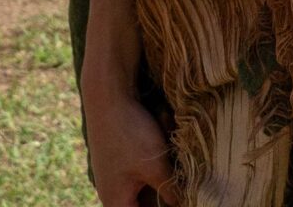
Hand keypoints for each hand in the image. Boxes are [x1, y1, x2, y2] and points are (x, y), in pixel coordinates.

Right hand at [81, 72, 172, 206]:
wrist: (107, 96)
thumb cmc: (130, 134)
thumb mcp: (156, 166)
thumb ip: (170, 191)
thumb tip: (184, 203)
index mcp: (117, 203)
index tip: (184, 197)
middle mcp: (113, 193)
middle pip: (149, 200)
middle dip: (167, 183)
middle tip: (174, 162)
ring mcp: (116, 174)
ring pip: (150, 178)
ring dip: (164, 163)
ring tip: (166, 131)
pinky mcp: (121, 157)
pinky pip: (146, 162)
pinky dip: (158, 151)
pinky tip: (163, 123)